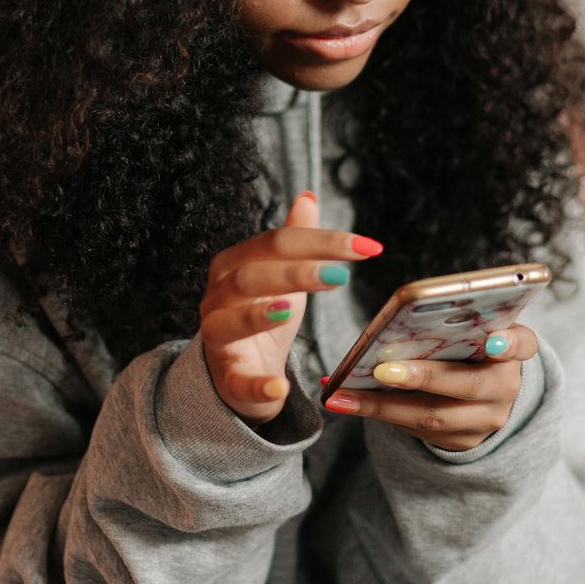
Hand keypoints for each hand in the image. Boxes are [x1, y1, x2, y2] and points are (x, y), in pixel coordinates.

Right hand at [199, 191, 383, 424]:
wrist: (239, 371)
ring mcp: (217, 337)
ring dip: (258, 315)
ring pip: (228, 321)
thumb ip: (293, 238)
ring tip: (291, 308)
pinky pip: (237, 380)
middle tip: (340, 276)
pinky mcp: (227, 376)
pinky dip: (257, 384)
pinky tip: (279, 387)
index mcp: (234, 265)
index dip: (320, 241)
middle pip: (249, 277)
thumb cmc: (263, 315)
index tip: (367, 247)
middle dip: (295, 273)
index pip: (274, 243)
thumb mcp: (281, 275)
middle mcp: (218, 296)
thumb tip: (308, 196)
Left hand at [321, 323, 537, 452]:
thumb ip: (457, 320)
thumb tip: (407, 312)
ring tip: (342, 395)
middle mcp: (505, 388)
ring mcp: (484, 420)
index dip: (509, 343)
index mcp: (513, 348)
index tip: (493, 340)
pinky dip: (378, 413)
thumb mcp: (476, 329)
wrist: (487, 395)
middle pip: (467, 385)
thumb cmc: (470, 347)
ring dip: (382, 405)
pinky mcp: (460, 441)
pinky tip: (345, 402)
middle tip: (383, 369)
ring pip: (433, 416)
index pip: (522, 344)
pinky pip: (417, 430)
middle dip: (422, 377)